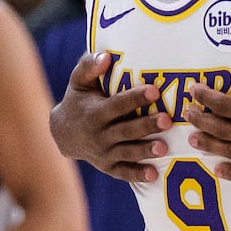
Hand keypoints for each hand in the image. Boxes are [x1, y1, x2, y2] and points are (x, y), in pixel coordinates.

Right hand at [49, 52, 171, 182]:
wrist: (63, 134)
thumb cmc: (77, 100)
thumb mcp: (78, 82)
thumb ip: (89, 66)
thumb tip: (106, 56)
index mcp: (94, 112)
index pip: (117, 105)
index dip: (135, 98)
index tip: (154, 90)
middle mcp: (99, 135)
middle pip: (125, 130)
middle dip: (146, 125)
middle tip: (167, 120)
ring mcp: (103, 153)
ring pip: (127, 152)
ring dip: (145, 151)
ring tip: (164, 148)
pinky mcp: (108, 166)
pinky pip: (123, 172)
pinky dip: (137, 174)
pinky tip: (153, 174)